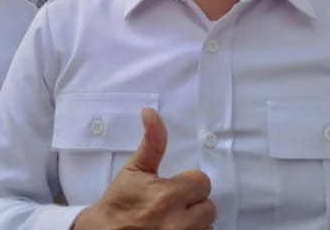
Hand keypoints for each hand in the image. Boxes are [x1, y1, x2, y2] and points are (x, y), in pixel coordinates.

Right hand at [72, 108, 215, 229]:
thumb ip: (152, 141)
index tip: (173, 187)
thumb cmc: (119, 203)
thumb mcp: (134, 168)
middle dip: (193, 204)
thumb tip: (150, 112)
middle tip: (172, 205)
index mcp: (169, 196)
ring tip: (172, 220)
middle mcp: (179, 222)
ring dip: (193, 222)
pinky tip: (174, 229)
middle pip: (209, 207)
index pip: (202, 182)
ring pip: (207, 226)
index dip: (188, 183)